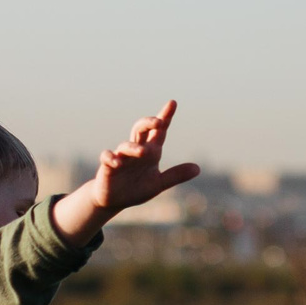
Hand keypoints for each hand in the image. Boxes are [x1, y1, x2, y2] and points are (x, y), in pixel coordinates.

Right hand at [51, 100, 200, 241]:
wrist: (113, 201)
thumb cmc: (135, 189)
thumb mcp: (158, 183)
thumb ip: (175, 175)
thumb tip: (198, 168)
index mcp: (150, 152)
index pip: (159, 132)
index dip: (165, 117)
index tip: (172, 103)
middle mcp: (136, 150)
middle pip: (141, 130)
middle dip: (148, 123)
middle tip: (159, 121)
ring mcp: (121, 157)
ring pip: (126, 145)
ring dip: (134, 147)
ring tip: (143, 152)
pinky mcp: (107, 167)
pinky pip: (107, 158)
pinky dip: (112, 158)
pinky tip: (117, 162)